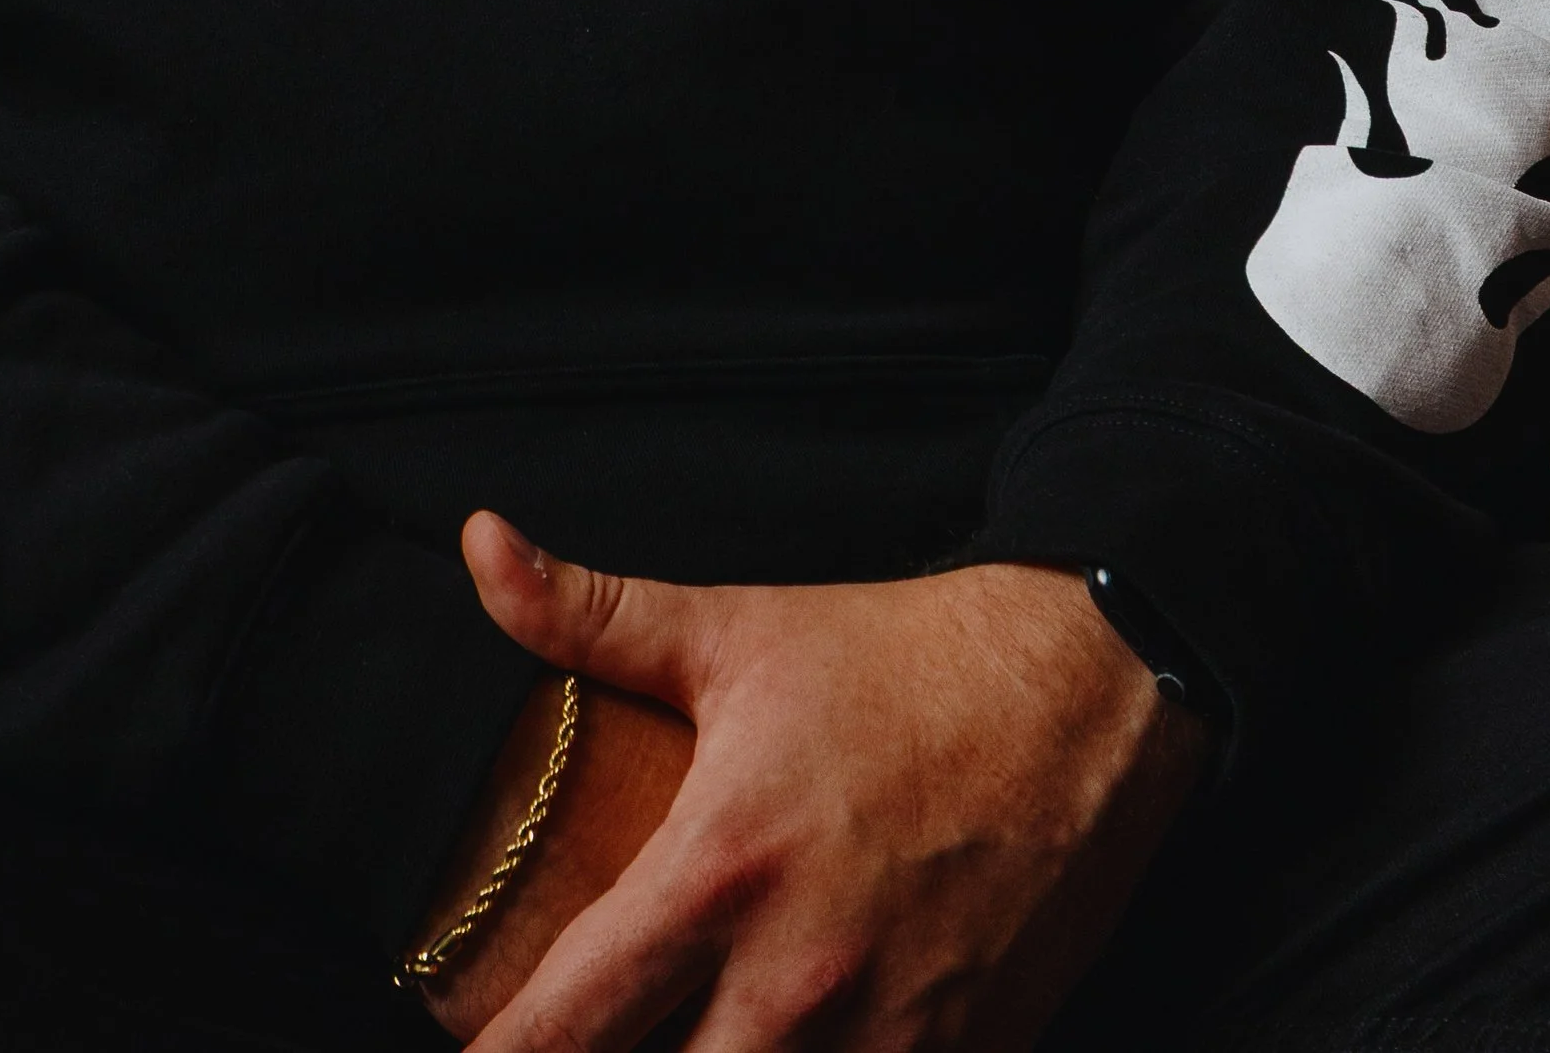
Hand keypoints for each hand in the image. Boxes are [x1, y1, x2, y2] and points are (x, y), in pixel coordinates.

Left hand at [421, 515, 1209, 1050]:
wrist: (1082, 690)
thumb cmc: (894, 661)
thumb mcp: (731, 629)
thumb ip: (587, 612)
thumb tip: (477, 547)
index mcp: (719, 873)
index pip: (566, 1026)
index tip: (467, 1051)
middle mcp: (796, 983)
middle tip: (590, 1048)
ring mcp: (888, 1042)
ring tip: (688, 1045)